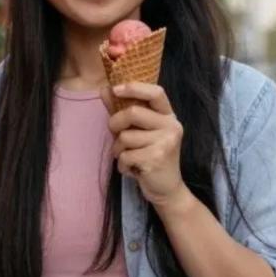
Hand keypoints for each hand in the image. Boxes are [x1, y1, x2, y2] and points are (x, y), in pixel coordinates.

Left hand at [100, 82, 189, 207]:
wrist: (167, 189)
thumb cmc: (151, 155)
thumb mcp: (141, 131)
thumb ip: (123, 109)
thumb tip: (104, 89)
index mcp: (168, 115)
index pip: (156, 92)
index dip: (134, 88)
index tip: (115, 89)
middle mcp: (171, 126)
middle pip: (133, 113)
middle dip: (115, 124)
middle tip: (116, 135)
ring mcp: (165, 142)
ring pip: (125, 137)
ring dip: (119, 150)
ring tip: (129, 157)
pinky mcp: (156, 158)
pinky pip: (125, 155)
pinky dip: (122, 165)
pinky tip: (132, 169)